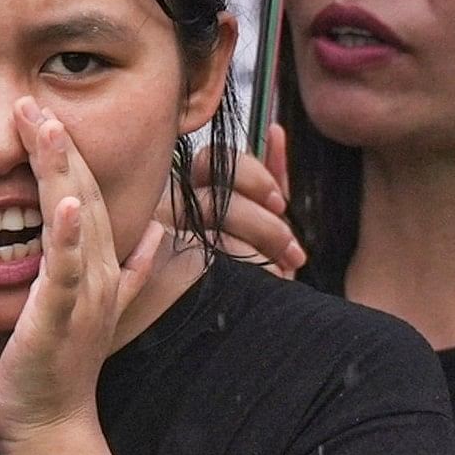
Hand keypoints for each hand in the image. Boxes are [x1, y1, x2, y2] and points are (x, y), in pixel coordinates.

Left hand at [0, 100, 166, 445]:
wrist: (50, 429)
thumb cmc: (57, 369)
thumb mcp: (97, 306)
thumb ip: (131, 268)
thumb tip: (157, 231)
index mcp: (101, 267)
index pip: (86, 195)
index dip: (68, 151)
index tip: (42, 110)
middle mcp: (101, 274)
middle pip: (83, 194)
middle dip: (60, 144)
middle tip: (32, 98)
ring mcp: (86, 295)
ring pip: (78, 220)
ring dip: (62, 170)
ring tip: (43, 123)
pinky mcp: (64, 319)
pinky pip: (68, 271)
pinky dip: (69, 235)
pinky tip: (65, 202)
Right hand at [181, 122, 304, 277]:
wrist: (251, 324)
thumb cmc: (253, 269)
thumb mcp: (266, 222)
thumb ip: (269, 179)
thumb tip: (274, 130)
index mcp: (193, 190)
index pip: (214, 160)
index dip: (252, 176)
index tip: (281, 202)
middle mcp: (171, 212)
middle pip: (215, 196)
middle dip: (262, 222)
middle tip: (288, 245)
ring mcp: (166, 243)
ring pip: (216, 229)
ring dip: (262, 249)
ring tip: (285, 267)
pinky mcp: (167, 276)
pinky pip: (213, 261)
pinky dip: (253, 269)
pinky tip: (271, 278)